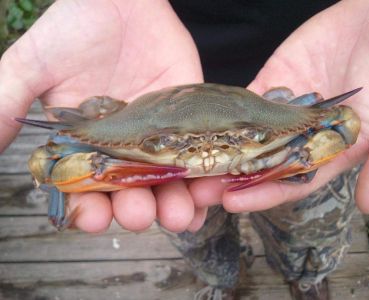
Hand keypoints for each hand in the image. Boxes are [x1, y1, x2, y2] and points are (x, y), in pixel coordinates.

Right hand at [0, 0, 203, 232]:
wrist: (123, 0)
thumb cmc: (76, 29)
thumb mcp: (34, 65)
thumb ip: (7, 102)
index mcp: (86, 143)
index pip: (86, 187)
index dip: (86, 206)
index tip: (91, 218)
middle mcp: (123, 147)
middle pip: (130, 192)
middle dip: (134, 209)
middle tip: (138, 215)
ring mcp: (157, 137)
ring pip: (166, 183)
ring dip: (173, 205)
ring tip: (179, 216)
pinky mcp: (188, 122)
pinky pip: (198, 156)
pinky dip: (202, 180)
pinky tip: (205, 198)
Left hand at [189, 0, 368, 214]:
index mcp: (334, 149)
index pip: (293, 180)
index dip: (264, 193)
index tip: (233, 202)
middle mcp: (305, 135)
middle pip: (262, 163)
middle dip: (231, 177)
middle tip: (197, 188)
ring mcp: (286, 110)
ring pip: (248, 135)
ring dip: (221, 149)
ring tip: (190, 161)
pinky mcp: (273, 83)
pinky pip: (244, 102)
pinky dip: (223, 113)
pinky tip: (199, 124)